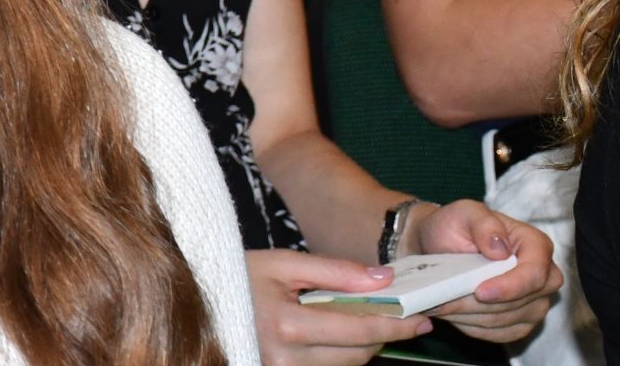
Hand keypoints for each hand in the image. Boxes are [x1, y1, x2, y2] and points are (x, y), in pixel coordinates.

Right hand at [247, 249, 426, 365]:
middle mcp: (284, 358)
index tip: (420, 319)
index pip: (358, 331)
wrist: (199, 295)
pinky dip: (338, 353)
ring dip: (362, 346)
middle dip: (382, 335)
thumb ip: (336, 271)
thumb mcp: (284, 263)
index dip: (395, 325)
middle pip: (357, 355)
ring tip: (363, 321)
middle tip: (401, 317)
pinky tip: (336, 334)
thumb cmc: (239, 274)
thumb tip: (385, 279)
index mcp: (286, 325)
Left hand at [401, 198, 563, 342]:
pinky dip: (474, 326)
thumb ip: (483, 224)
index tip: (480, 291)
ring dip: (472, 316)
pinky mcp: (520, 322)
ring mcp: (535, 302)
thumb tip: (500, 248)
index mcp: (536, 245)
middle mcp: (543, 276)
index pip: (535, 274)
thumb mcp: (464, 212)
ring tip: (441, 304)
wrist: (437, 244)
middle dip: (481, 304)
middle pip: (522, 303)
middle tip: (444, 300)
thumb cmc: (454, 226)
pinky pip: (501, 334)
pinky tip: (453, 314)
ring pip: (508, 321)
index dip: (510, 287)